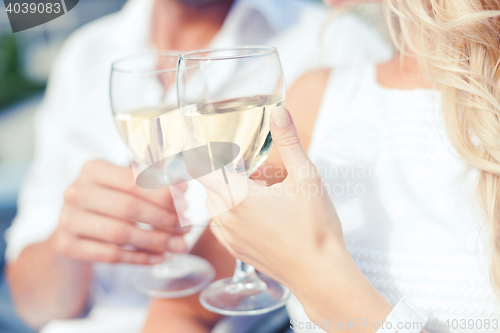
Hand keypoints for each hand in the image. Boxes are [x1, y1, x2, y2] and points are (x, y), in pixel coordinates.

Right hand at [52, 160, 188, 264]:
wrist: (73, 232)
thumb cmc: (108, 204)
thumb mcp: (124, 188)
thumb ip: (152, 185)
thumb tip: (182, 188)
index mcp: (93, 169)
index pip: (133, 180)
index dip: (163, 194)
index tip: (185, 204)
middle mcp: (75, 191)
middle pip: (128, 207)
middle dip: (164, 219)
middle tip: (186, 228)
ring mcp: (67, 220)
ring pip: (120, 234)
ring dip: (156, 241)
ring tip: (178, 246)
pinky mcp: (66, 246)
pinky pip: (110, 255)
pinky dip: (140, 258)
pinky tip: (159, 258)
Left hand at [205, 106, 344, 286]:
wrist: (320, 274)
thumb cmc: (314, 228)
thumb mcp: (306, 177)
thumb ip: (289, 141)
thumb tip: (279, 112)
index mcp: (237, 198)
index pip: (201, 168)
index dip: (192, 150)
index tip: (188, 137)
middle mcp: (225, 218)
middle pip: (211, 184)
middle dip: (225, 170)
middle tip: (253, 167)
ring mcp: (229, 237)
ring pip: (217, 204)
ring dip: (230, 191)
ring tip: (263, 190)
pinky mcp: (236, 250)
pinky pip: (223, 222)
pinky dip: (232, 211)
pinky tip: (260, 212)